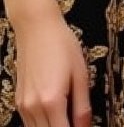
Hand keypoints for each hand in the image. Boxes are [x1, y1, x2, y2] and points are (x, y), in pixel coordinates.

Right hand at [13, 9, 90, 126]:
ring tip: (68, 120)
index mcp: (52, 101)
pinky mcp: (18, 102)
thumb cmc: (63, 46)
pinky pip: (30, 124)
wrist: (37, 29)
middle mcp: (33, 108)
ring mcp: (23, 106)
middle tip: (78, 124)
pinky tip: (56, 117)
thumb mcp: (81, 74)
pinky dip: (43, 126)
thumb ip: (82, 106)